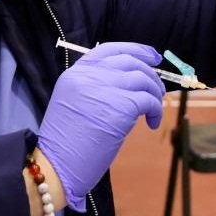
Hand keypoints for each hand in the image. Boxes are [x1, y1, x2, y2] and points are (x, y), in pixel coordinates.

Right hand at [37, 42, 164, 211]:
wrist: (58, 166)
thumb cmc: (66, 144)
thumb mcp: (75, 104)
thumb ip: (97, 87)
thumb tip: (131, 84)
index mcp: (76, 73)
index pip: (110, 49)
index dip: (136, 50)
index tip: (152, 57)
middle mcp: (90, 75)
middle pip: (130, 61)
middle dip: (150, 74)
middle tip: (158, 91)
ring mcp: (105, 88)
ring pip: (143, 79)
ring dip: (155, 93)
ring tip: (153, 112)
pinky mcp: (121, 106)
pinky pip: (149, 100)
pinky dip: (156, 110)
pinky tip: (152, 124)